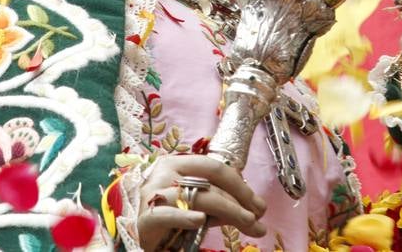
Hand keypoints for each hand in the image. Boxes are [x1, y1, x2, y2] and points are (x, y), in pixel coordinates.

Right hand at [136, 154, 266, 250]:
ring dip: (229, 210)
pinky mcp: (146, 218)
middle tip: (259, 215)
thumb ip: (222, 204)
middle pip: (210, 180)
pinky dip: (185, 216)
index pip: (214, 167)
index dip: (240, 184)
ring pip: (198, 197)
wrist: (141, 238)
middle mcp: (164, 172)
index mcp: (176, 163)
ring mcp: (153, 193)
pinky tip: (199, 220)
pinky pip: (168, 214)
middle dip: (240, 198)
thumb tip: (256, 209)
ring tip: (248, 223)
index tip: (259, 204)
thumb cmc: (171, 218)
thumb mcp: (199, 206)